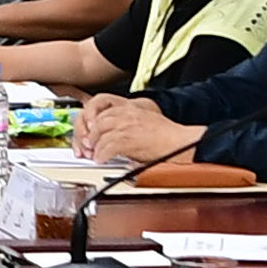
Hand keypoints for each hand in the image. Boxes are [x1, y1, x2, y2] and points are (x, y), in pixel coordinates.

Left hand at [76, 95, 204, 165]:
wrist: (179, 141)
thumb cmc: (166, 134)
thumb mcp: (143, 119)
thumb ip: (126, 122)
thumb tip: (111, 133)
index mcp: (129, 107)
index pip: (102, 111)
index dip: (92, 123)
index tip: (89, 132)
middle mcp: (125, 115)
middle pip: (97, 123)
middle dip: (90, 136)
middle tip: (88, 146)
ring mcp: (125, 127)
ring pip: (99, 136)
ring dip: (94, 147)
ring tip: (94, 154)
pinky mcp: (127, 140)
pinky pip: (106, 148)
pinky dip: (101, 155)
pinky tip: (101, 160)